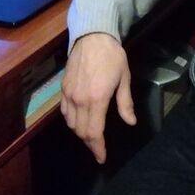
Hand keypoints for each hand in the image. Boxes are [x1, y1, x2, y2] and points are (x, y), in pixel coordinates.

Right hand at [60, 33, 135, 162]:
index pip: (94, 132)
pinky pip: (65, 112)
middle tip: (98, 148)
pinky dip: (71, 121)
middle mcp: (80, 100)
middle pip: (81, 131)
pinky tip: (79, 121)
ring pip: (71, 124)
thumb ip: (125, 103)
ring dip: (81, 133)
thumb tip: (131, 122)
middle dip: (90, 143)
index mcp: (97, 99)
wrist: (92, 37)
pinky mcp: (63, 89)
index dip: (98, 148)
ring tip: (91, 136)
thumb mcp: (124, 78)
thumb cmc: (112, 57)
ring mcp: (69, 94)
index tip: (101, 158)